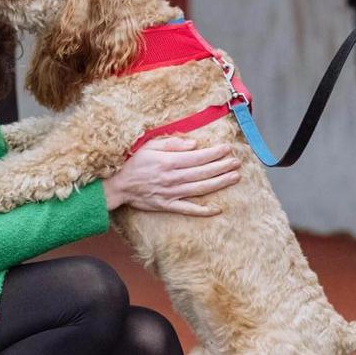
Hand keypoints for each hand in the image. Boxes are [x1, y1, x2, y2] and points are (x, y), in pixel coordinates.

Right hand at [102, 137, 240, 215]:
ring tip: (234, 177)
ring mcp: (172, 193)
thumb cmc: (134, 163)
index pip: (199, 157)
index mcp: (170, 162)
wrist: (119, 185)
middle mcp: (174, 178)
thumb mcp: (150, 146)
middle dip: (223, 166)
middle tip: (237, 162)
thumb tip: (194, 144)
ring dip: (220, 183)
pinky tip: (217, 209)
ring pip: (201, 188)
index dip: (215, 153)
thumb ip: (172, 144)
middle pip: (204, 172)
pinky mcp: (168, 205)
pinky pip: (189, 209)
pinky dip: (203, 210)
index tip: (228, 149)